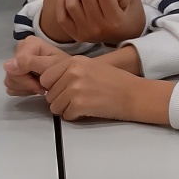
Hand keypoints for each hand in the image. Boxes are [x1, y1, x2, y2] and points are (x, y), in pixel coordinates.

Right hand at [4, 35, 70, 96]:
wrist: (68, 73)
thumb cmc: (63, 68)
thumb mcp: (50, 65)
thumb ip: (30, 63)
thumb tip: (7, 66)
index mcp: (27, 44)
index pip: (14, 68)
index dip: (26, 81)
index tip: (41, 86)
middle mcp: (19, 50)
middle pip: (11, 75)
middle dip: (27, 85)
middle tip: (42, 88)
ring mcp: (16, 62)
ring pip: (10, 82)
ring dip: (25, 88)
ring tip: (40, 86)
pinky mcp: (16, 72)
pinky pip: (11, 87)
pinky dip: (23, 90)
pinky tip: (35, 87)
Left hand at [32, 51, 172, 124]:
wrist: (134, 94)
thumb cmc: (115, 82)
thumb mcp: (89, 66)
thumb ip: (69, 71)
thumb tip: (48, 83)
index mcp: (73, 61)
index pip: (45, 78)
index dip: (52, 87)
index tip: (63, 90)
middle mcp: (72, 72)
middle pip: (49, 94)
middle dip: (60, 100)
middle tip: (78, 99)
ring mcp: (75, 88)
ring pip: (55, 107)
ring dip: (67, 109)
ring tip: (84, 104)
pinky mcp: (79, 104)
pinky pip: (66, 115)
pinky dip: (75, 116)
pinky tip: (88, 110)